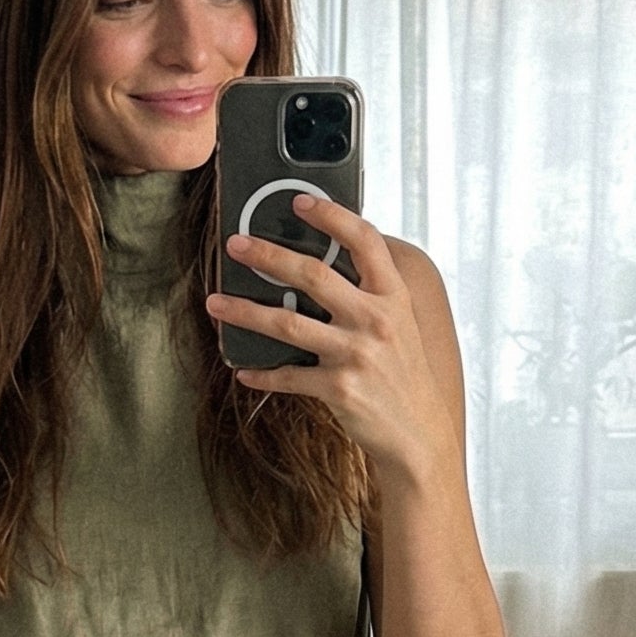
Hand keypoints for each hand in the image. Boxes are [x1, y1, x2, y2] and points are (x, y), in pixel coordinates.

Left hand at [205, 193, 455, 485]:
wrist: (419, 434)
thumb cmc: (404, 376)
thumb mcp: (401, 325)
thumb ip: (371, 295)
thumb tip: (322, 268)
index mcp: (393, 297)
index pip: (364, 240)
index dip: (331, 215)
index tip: (300, 201)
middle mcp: (376, 320)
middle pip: (312, 274)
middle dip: (267, 255)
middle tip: (235, 245)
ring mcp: (356, 355)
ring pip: (287, 323)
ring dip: (244, 311)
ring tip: (216, 302)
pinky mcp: (339, 389)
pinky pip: (288, 376)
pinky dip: (262, 373)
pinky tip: (243, 368)